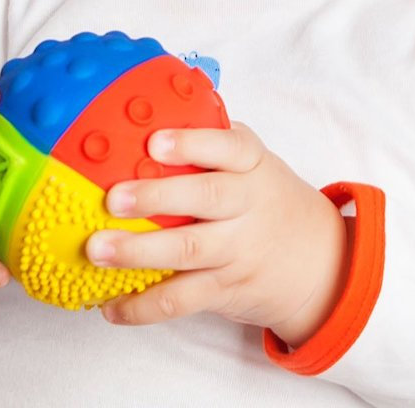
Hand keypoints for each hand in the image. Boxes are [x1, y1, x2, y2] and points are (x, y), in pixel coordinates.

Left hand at [86, 123, 348, 346]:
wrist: (317, 258)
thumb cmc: (264, 195)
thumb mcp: (251, 160)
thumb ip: (210, 137)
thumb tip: (143, 108)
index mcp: (252, 164)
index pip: (228, 147)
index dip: (192, 144)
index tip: (156, 141)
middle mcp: (248, 205)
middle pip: (206, 198)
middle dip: (157, 197)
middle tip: (113, 198)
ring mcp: (238, 250)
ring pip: (189, 251)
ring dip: (139, 252)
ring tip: (97, 250)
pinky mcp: (226, 289)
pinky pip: (183, 300)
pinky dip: (144, 306)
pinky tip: (111, 305)